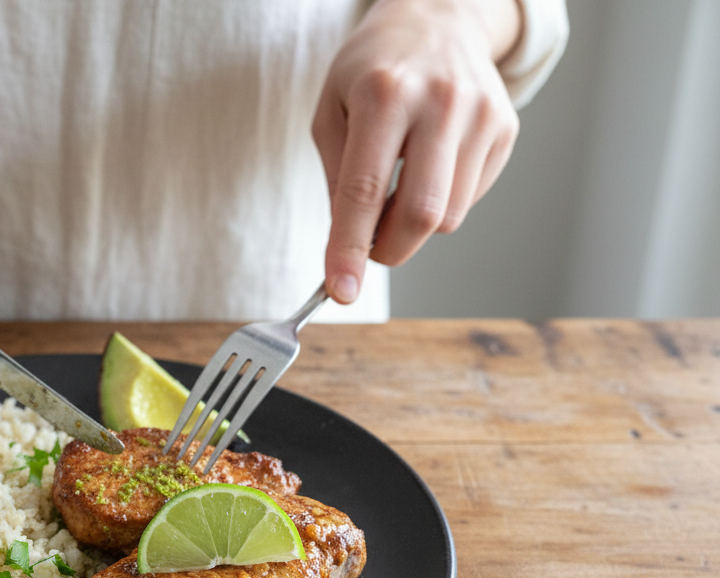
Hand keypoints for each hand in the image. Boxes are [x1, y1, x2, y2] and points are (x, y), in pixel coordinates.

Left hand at [312, 0, 521, 302]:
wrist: (437, 18)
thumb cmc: (371, 70)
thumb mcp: (331, 112)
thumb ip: (337, 180)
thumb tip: (346, 249)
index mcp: (384, 94)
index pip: (364, 190)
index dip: (349, 248)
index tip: (341, 291)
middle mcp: (440, 102)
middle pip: (421, 213)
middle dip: (389, 250)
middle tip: (369, 248)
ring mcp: (481, 115)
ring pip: (449, 216)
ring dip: (414, 226)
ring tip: (396, 189)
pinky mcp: (505, 129)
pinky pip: (470, 199)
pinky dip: (442, 203)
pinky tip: (429, 167)